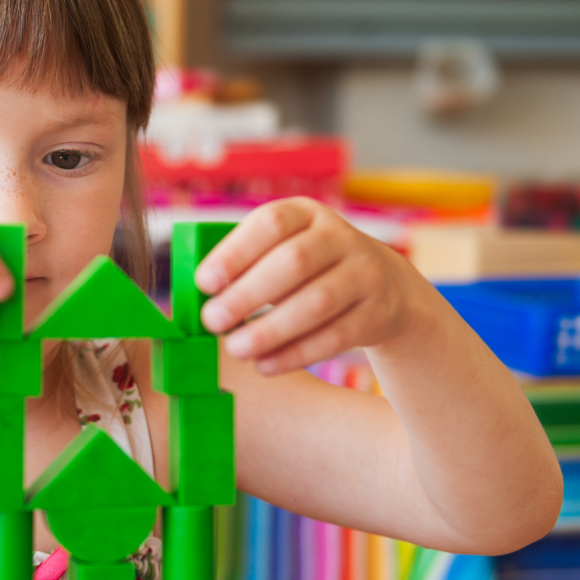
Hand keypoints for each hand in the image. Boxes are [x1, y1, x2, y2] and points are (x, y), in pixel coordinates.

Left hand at [194, 197, 424, 374]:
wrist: (383, 286)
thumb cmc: (308, 270)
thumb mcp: (283, 250)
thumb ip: (245, 266)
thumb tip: (197, 297)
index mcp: (307, 214)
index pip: (271, 223)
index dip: (235, 252)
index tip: (203, 283)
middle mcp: (340, 237)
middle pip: (294, 262)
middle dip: (248, 294)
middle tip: (212, 321)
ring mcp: (364, 274)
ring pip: (317, 302)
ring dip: (270, 329)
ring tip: (235, 349)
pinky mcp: (376, 313)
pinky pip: (335, 336)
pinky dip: (296, 353)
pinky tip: (265, 365)